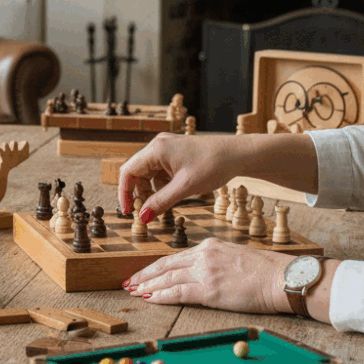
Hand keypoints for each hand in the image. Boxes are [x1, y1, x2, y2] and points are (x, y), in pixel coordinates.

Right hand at [118, 133, 317, 223]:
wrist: (238, 153)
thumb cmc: (214, 165)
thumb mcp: (185, 188)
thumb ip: (161, 202)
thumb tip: (143, 218)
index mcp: (156, 150)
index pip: (128, 171)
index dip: (124, 193)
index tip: (128, 211)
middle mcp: (158, 146)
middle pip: (137, 172)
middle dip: (139, 193)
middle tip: (146, 211)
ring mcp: (167, 149)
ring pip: (148, 173)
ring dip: (151, 191)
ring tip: (162, 204)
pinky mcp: (175, 154)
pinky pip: (160, 172)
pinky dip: (162, 185)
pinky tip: (173, 194)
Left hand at [124, 238, 290, 313]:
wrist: (283, 278)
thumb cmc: (267, 271)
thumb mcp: (236, 256)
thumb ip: (215, 261)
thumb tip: (202, 272)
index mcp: (209, 246)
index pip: (175, 258)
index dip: (156, 267)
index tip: (143, 273)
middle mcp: (203, 256)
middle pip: (165, 266)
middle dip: (144, 275)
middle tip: (129, 282)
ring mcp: (205, 272)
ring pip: (167, 279)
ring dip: (147, 286)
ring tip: (134, 292)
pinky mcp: (209, 290)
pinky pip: (178, 293)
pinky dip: (161, 296)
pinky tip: (150, 299)